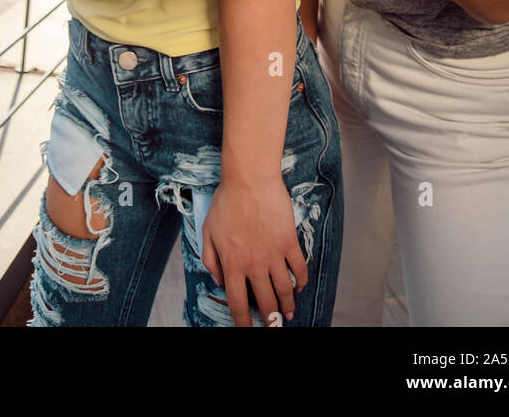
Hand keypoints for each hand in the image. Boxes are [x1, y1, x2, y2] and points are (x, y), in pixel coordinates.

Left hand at [201, 175, 308, 326]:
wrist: (249, 178)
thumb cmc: (227, 201)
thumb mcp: (207, 231)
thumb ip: (209, 259)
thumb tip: (218, 280)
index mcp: (232, 263)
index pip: (237, 304)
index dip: (244, 323)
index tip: (248, 330)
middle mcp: (254, 264)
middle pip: (266, 303)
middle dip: (271, 320)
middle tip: (274, 327)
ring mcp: (273, 254)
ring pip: (284, 290)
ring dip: (288, 306)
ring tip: (289, 314)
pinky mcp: (289, 242)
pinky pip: (299, 268)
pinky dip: (301, 281)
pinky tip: (299, 286)